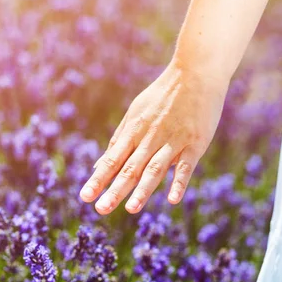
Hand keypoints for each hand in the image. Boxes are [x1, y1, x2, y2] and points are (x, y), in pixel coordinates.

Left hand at [79, 60, 228, 214]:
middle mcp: (150, 137)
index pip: (112, 160)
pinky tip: (172, 199)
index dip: (98, 179)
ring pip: (155, 168)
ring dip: (143, 189)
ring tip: (130, 209)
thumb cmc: (163, 95)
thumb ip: (119, 140)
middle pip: (130, 168)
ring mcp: (173, 140)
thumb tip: (98, 166)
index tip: (84, 197)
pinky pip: (185, 165)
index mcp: (134, 130)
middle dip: (115, 189)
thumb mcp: (136, 113)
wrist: (196, 72)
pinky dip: (179, 182)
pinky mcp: (195, 143)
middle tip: (100, 209)